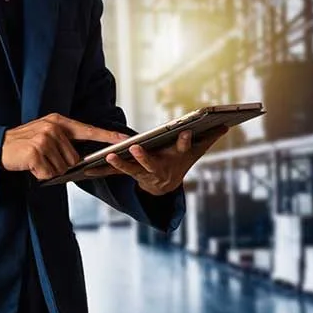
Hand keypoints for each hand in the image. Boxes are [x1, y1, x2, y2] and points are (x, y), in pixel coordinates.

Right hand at [1, 113, 128, 179]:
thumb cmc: (25, 144)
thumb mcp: (45, 135)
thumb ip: (64, 142)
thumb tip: (80, 160)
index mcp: (59, 122)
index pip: (89, 129)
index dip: (108, 135)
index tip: (124, 139)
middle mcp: (54, 128)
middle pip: (74, 158)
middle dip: (61, 165)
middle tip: (43, 159)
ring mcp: (44, 139)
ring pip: (63, 168)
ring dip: (50, 170)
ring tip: (36, 161)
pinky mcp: (36, 152)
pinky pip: (49, 173)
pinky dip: (41, 175)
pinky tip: (31, 166)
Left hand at [84, 127, 228, 195]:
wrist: (165, 187)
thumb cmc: (179, 162)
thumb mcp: (195, 152)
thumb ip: (208, 138)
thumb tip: (226, 124)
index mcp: (175, 159)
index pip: (182, 149)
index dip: (184, 142)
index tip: (186, 133)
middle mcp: (158, 169)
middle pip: (152, 164)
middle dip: (145, 157)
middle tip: (136, 148)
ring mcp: (142, 174)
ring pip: (130, 170)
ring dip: (119, 164)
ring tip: (109, 156)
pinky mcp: (128, 174)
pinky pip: (113, 173)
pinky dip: (100, 170)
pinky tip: (85, 169)